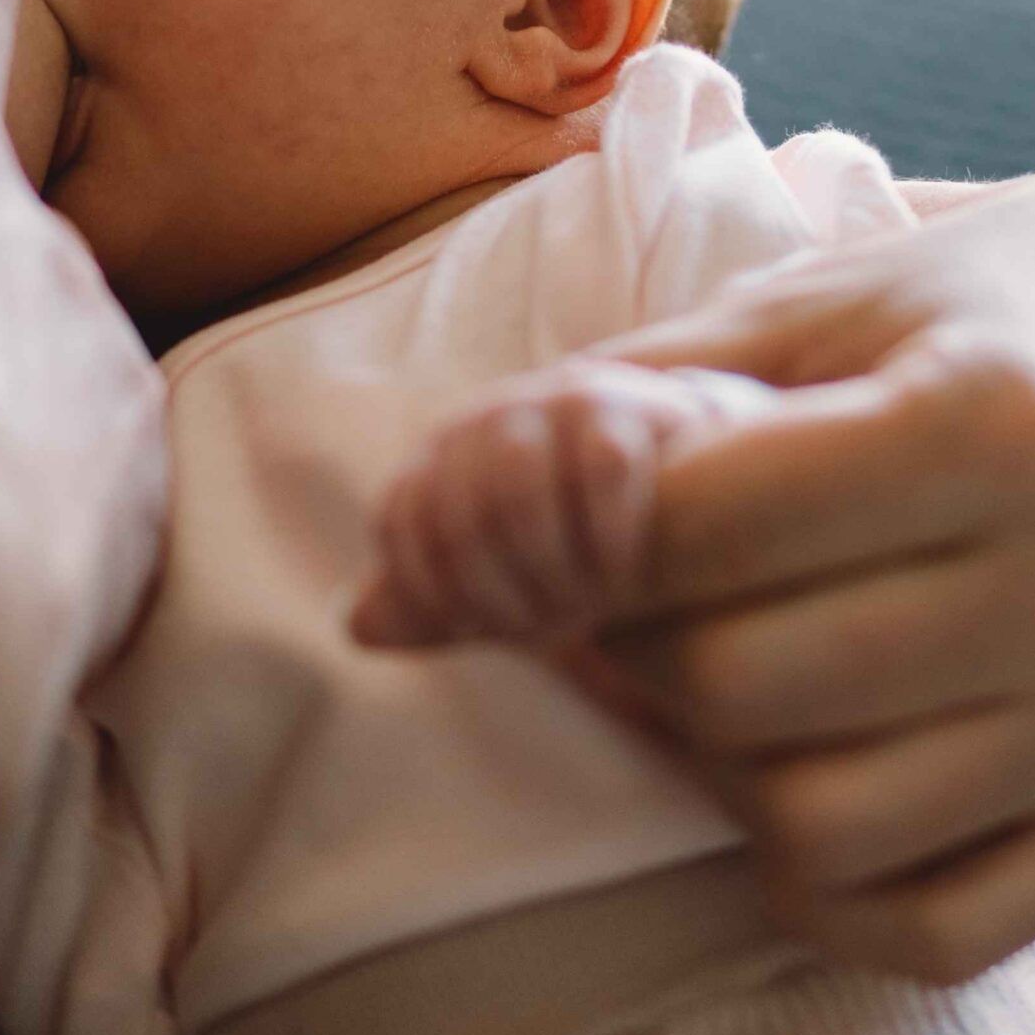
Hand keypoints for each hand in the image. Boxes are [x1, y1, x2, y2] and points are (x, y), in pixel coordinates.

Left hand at [352, 364, 771, 647]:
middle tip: (547, 631)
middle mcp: (484, 419)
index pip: (400, 520)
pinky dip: (609, 536)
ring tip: (588, 607)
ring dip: (550, 566)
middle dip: (499, 591)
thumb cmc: (570, 536)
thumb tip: (355, 628)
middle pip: (458, 513)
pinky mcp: (624, 407)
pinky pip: (602, 470)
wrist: (680, 471)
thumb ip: (432, 600)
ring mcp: (551, 402)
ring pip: (516, 486)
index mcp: (440, 455)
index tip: (478, 631)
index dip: (431, 591)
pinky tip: (626, 571)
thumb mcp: (498, 575)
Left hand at [533, 174, 1034, 983]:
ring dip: (705, 755)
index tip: (545, 528)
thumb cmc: (938, 314)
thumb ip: (589, 424)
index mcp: (992, 423)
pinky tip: (796, 756)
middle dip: (625, 642)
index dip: (566, 541)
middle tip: (622, 594)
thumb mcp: (778, 308)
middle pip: (733, 689)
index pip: (691, 534)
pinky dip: (813, 871)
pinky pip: (917, 930)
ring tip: (714, 659)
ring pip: (811, 824)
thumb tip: (386, 596)